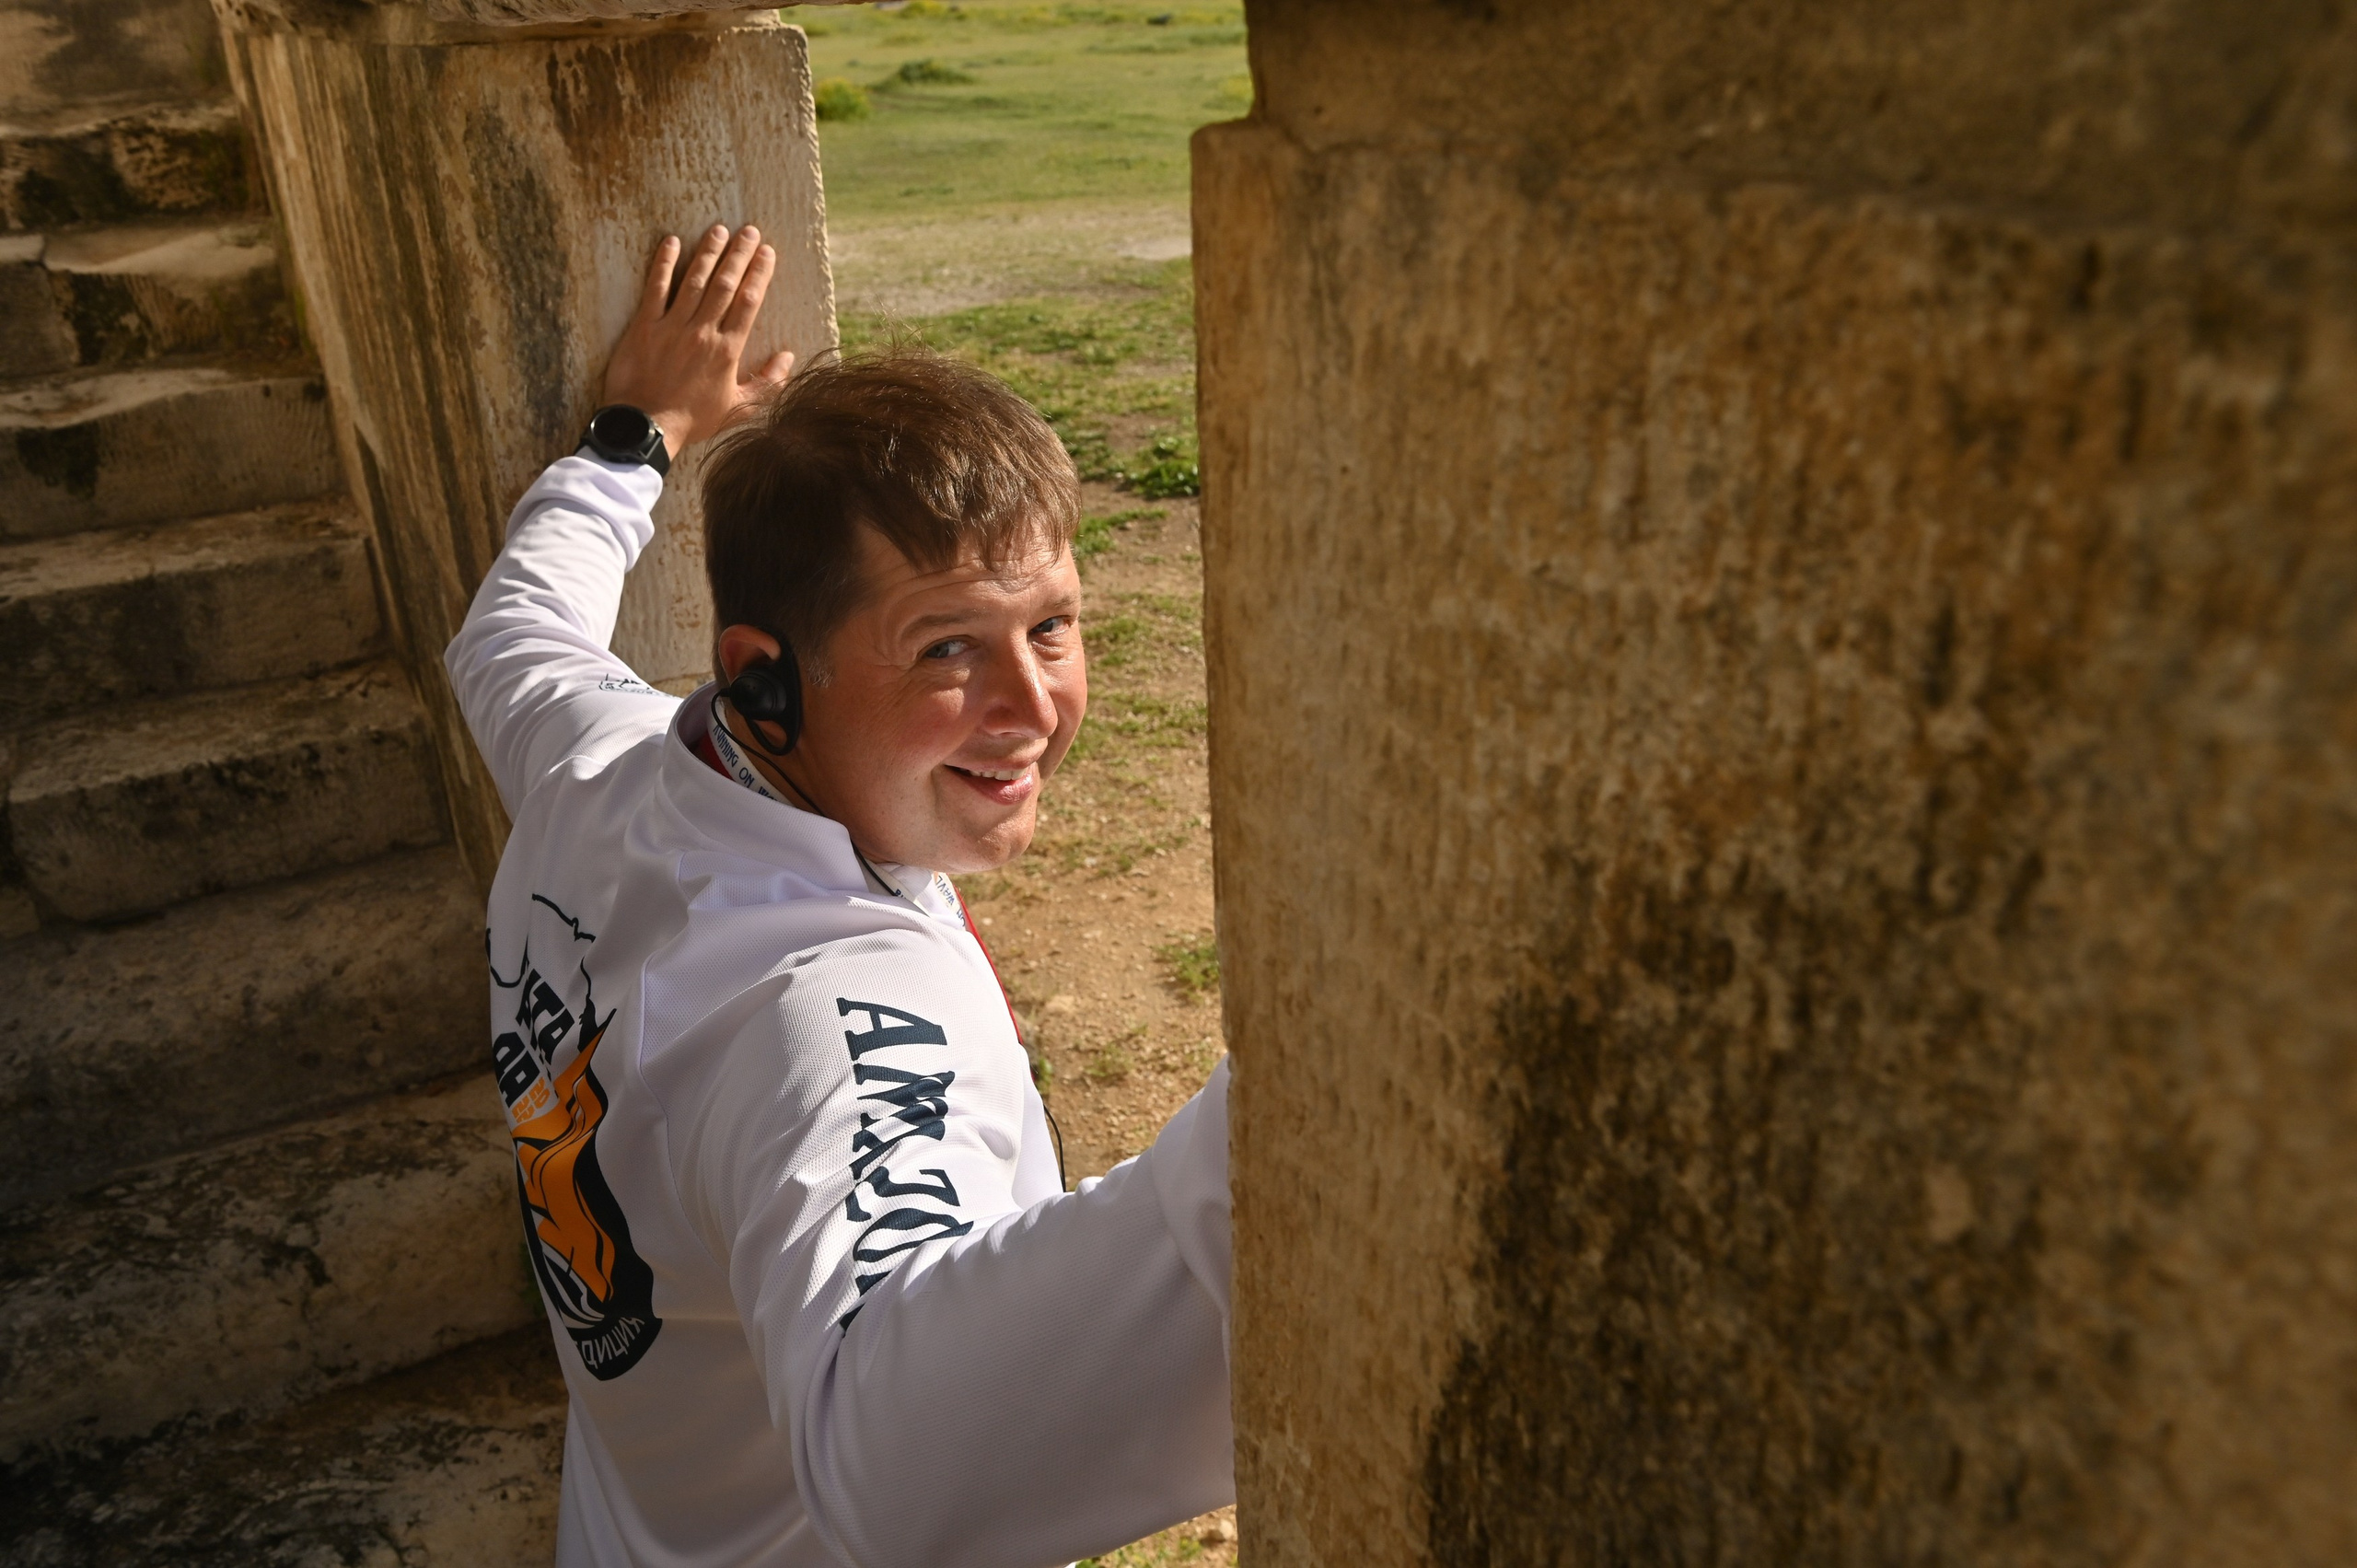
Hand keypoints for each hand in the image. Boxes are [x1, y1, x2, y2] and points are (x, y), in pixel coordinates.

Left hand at [601, 224, 796, 455]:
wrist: (647, 427)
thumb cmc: (693, 420)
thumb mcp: (738, 409)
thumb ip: (767, 383)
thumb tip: (787, 357)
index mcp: (727, 350)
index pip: (748, 302)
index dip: (759, 273)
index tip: (767, 252)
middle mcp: (702, 332)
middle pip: (725, 284)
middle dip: (739, 254)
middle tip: (748, 231)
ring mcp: (672, 327)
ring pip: (694, 280)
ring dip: (708, 252)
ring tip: (718, 230)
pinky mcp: (644, 327)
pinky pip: (655, 288)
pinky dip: (664, 263)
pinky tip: (671, 242)